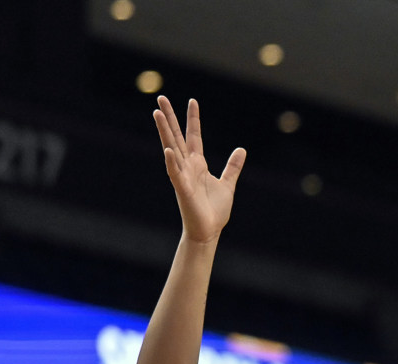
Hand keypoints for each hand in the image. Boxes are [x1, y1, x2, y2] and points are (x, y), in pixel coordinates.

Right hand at [152, 96, 245, 243]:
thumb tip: (241, 150)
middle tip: (161, 97)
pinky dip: (171, 162)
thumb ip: (232, 167)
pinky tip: (168, 150)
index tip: (192, 101)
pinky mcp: (182, 189)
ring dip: (164, 132)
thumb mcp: (228, 184)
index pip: (194, 136)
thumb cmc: (215, 210)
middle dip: (169, 117)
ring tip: (156, 113)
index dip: (193, 119)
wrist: (209, 231)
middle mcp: (188, 166)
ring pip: (172, 149)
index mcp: (198, 164)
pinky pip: (175, 173)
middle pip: (177, 136)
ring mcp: (183, 176)